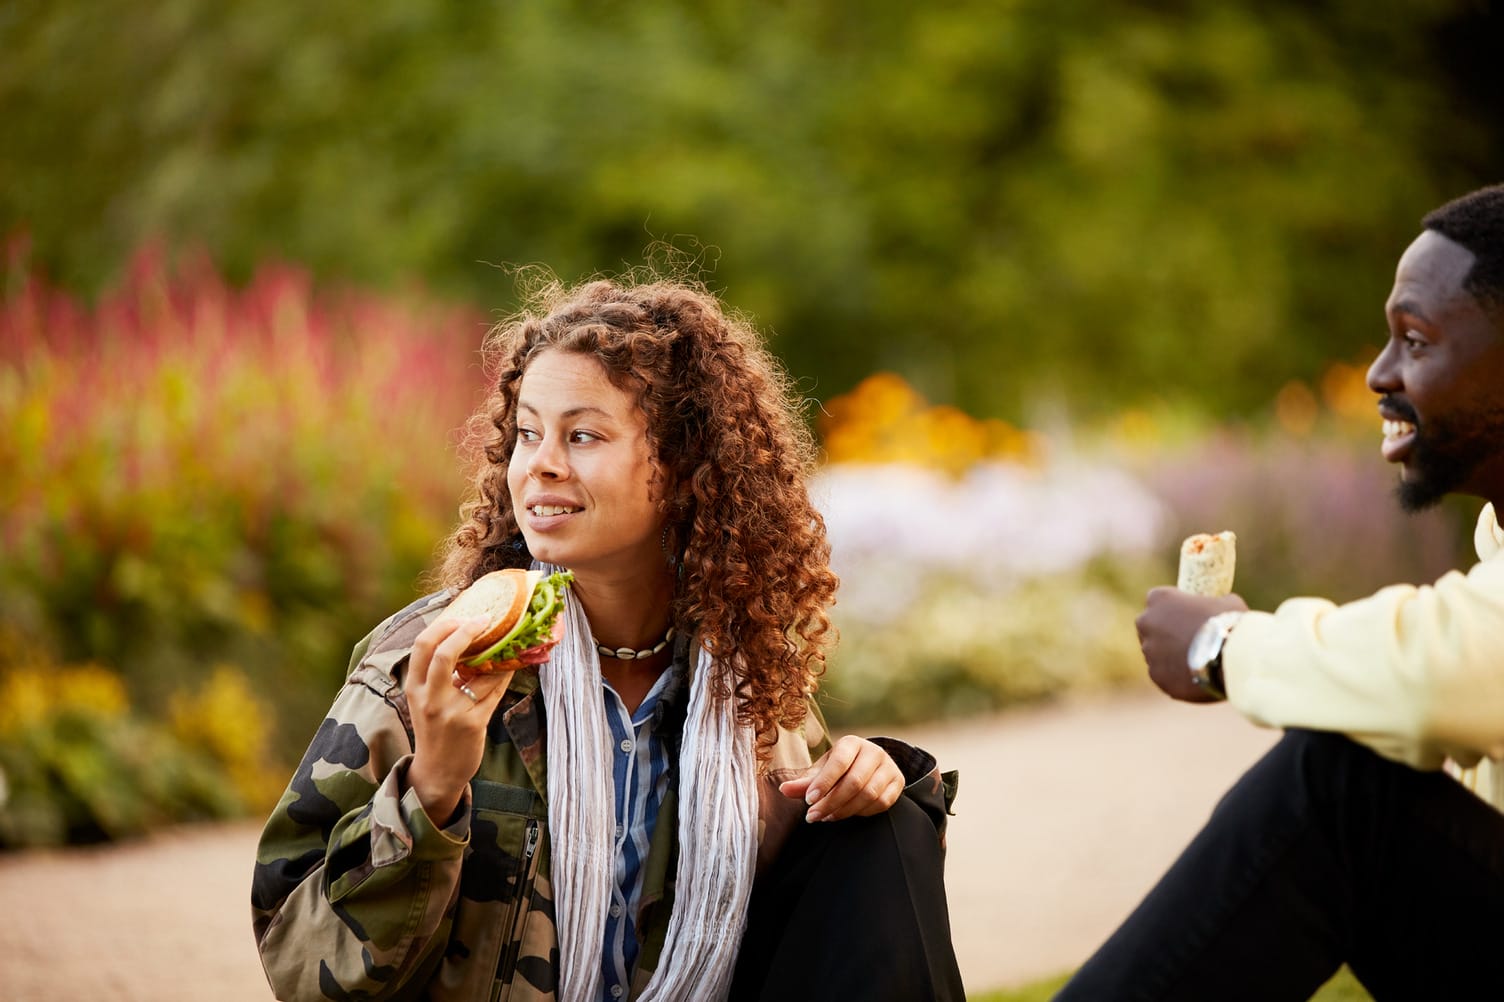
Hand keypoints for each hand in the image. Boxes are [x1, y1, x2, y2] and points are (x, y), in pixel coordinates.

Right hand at [404, 617, 516, 821]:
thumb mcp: (425, 699)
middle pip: (443, 653)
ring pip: (480, 672)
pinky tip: (510, 667)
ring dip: (496, 655)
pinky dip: (504, 675)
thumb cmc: (434, 729)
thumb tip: (467, 636)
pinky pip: (494, 691)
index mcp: (414, 687)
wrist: (437, 772)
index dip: (443, 625)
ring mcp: (451, 712)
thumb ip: (438, 673)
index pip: (422, 646)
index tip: (462, 615)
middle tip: (486, 619)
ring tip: (506, 643)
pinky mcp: (473, 724)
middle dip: (467, 631)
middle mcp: (429, 699)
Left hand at [778, 735, 904, 822]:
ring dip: (845, 810)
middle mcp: (874, 751)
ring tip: (826, 817)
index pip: (839, 762)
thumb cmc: (839, 768)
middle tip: (813, 816)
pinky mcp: (897, 783)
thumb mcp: (822, 771)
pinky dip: (861, 812)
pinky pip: (881, 803)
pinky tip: (845, 814)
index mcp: (852, 743)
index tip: (808, 801)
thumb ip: (804, 782)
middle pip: (854, 782)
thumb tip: (783, 790)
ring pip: (868, 794)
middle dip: (831, 802)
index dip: (824, 783)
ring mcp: (889, 767)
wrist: (869, 766)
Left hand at [1137, 587, 1248, 702]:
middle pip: (1151, 626)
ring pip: (1156, 652)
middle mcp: (1147, 623)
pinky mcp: (1157, 676)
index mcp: (1159, 599)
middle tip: (1189, 639)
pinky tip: (1196, 676)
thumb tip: (1220, 606)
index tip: (1188, 615)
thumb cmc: (1229, 623)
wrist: (1230, 657)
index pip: (1158, 600)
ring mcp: (1149, 651)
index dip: (1174, 608)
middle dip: (1166, 632)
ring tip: (1198, 660)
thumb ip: (1213, 602)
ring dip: (1171, 655)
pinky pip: (1164, 674)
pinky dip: (1176, 676)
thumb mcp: (1226, 603)